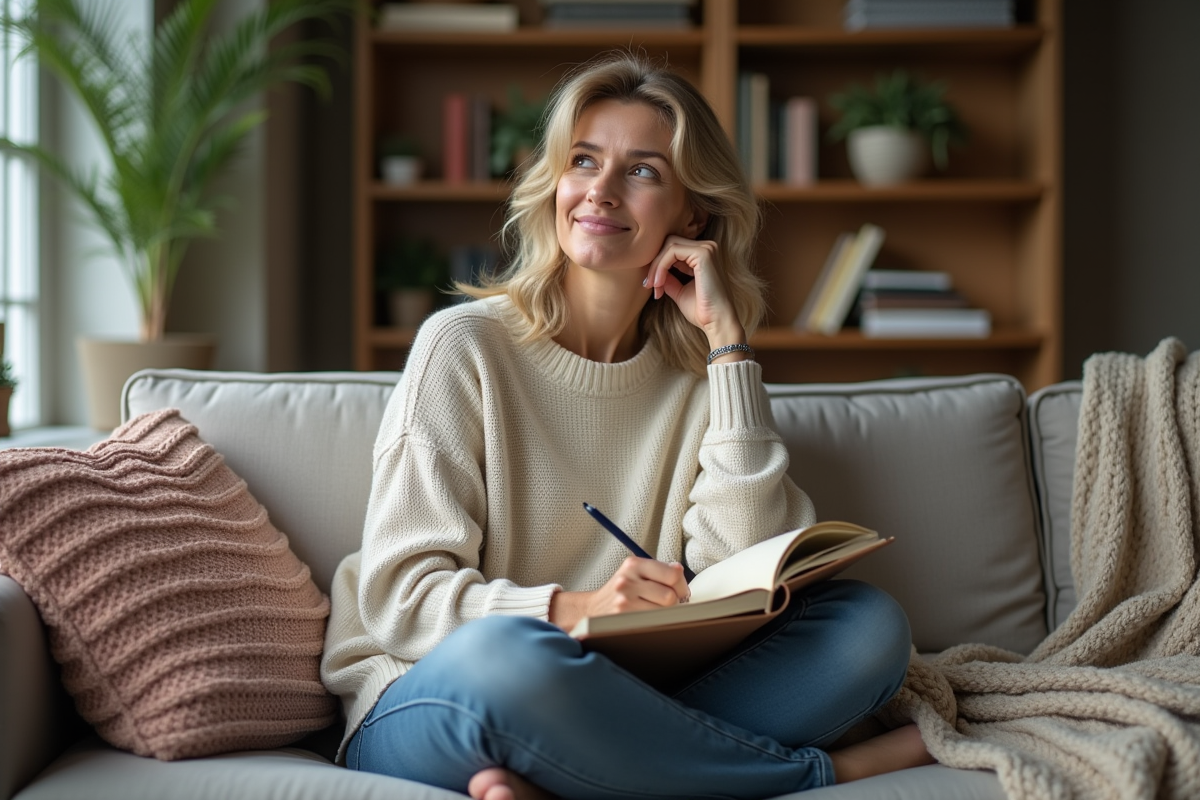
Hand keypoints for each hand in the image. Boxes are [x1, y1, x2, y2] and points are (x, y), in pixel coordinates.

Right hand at [549, 556, 689, 631]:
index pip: (672, 574)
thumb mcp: (635, 572)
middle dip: (675, 603)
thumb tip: (679, 570)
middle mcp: (627, 580)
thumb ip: (659, 570)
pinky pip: (653, 623)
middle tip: (667, 605)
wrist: (592, 609)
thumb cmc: (620, 591)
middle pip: (670, 596)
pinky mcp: (622, 619)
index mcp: (634, 564)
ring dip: (665, 615)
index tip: (680, 591)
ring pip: (663, 612)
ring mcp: (623, 601)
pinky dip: (656, 623)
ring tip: (656, 612)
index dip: (682, 586)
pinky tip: (649, 620)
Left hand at [644, 236, 745, 348]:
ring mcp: (707, 249)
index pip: (673, 248)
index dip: (658, 264)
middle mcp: (707, 247)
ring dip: (656, 266)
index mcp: (703, 255)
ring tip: (654, 286)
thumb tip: (653, 270)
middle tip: (649, 285)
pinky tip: (659, 283)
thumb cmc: (702, 310)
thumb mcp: (679, 290)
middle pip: (669, 243)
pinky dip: (661, 266)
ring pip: (669, 245)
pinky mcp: (703, 254)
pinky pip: (672, 251)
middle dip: (655, 263)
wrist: (717, 322)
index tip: (651, 286)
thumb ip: (668, 278)